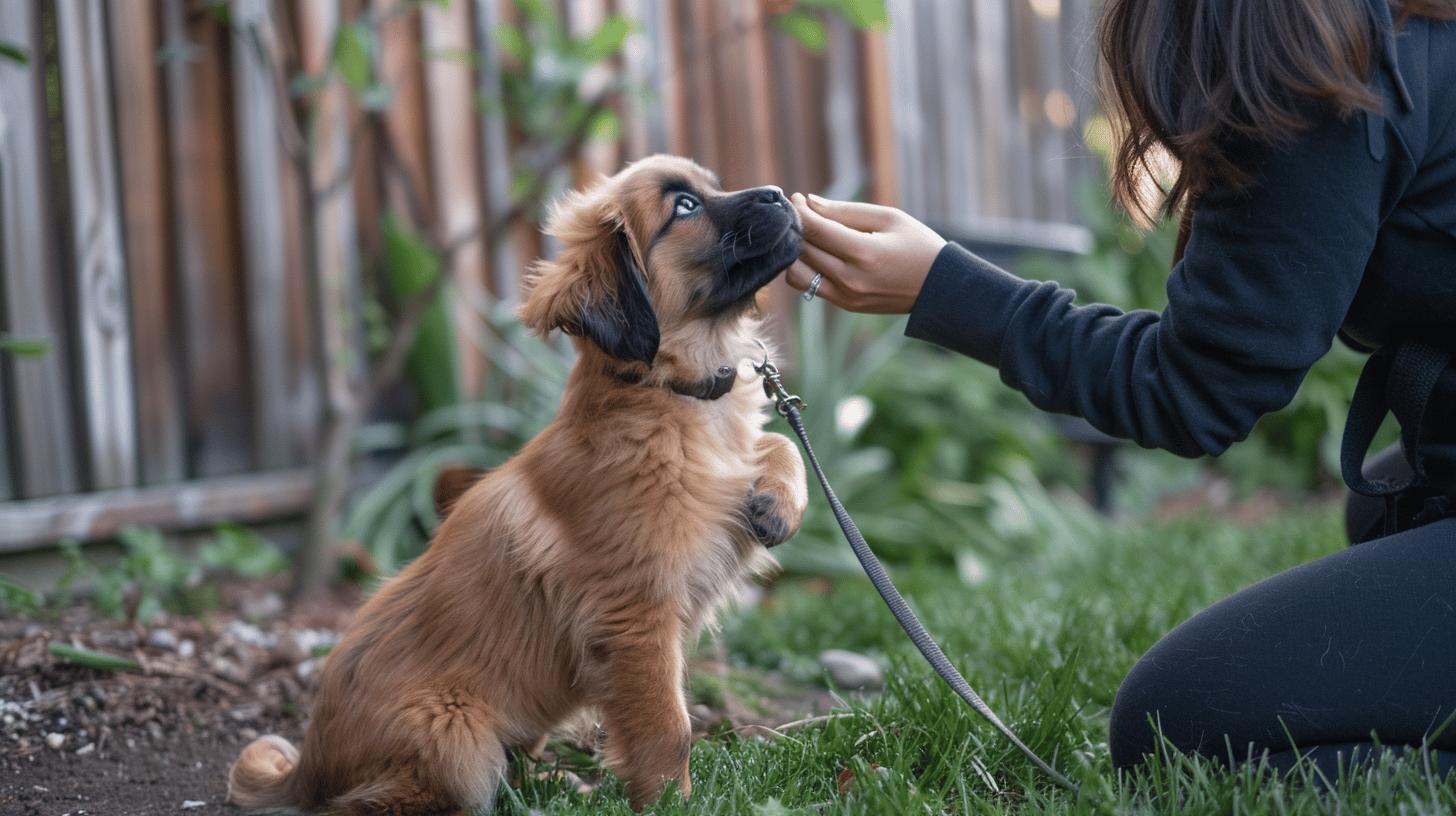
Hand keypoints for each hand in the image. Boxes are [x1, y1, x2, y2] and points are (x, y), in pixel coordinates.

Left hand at [786, 193, 946, 313]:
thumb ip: (846, 211)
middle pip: (804, 249)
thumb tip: (809, 202)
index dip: (800, 211)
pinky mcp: (845, 305)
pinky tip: (818, 252)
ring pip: (798, 273)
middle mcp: (851, 279)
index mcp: (865, 253)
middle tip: (800, 211)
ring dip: (796, 252)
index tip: (796, 198)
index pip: (816, 229)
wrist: (939, 287)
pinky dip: (806, 268)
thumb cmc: (918, 245)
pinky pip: (809, 286)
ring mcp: (846, 296)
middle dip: (796, 227)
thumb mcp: (888, 218)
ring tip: (808, 235)